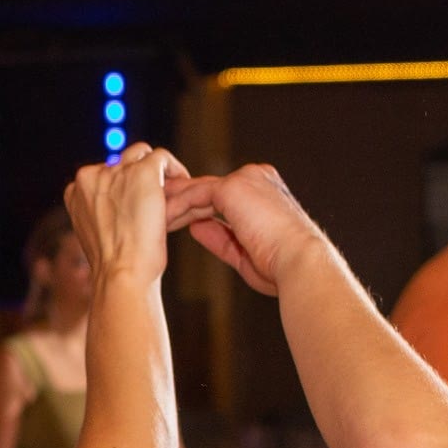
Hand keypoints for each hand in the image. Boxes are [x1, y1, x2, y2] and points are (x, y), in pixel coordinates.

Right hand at [65, 144, 182, 293]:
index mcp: (75, 191)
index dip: (122, 189)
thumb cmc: (114, 267)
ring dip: (155, 173)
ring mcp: (115, 172)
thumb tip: (123, 206)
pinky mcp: (141, 171)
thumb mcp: (97, 235)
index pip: (102, 177)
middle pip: (121, 164)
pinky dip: (174, 169)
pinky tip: (182, 186)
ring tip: (170, 194)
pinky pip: (161, 157)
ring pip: (140, 156)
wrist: (122, 274)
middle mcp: (91, 176)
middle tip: (155, 203)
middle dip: (137, 180)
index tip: (135, 206)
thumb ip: (103, 213)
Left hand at [164, 162, 321, 296]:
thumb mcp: (244, 250)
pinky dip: (178, 206)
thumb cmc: (281, 267)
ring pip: (199, 189)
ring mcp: (245, 179)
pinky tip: (160, 217)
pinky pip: (197, 194)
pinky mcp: (234, 187)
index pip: (223, 196)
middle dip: (179, 200)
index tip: (175, 220)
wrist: (299, 264)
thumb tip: (196, 226)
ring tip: (148, 214)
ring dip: (173, 202)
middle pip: (207, 188)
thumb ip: (220, 235)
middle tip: (152, 211)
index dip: (196, 208)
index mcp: (264, 192)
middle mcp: (256, 179)